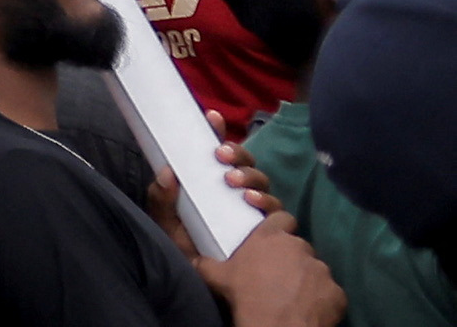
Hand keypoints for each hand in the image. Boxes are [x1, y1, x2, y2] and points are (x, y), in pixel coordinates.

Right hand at [214, 220, 345, 326]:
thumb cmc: (244, 296)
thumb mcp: (215, 276)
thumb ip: (203, 262)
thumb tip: (190, 259)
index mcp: (270, 236)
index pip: (281, 217)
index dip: (278, 227)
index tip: (272, 241)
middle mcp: (298, 247)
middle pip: (299, 245)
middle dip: (291, 257)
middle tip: (277, 274)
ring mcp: (321, 269)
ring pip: (315, 269)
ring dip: (306, 278)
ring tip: (292, 295)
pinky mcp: (336, 292)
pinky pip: (329, 292)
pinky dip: (321, 299)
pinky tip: (308, 309)